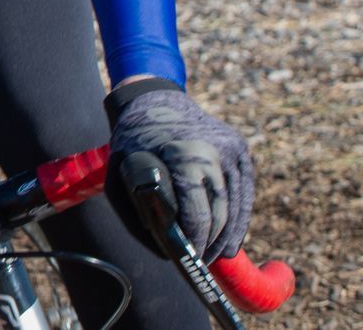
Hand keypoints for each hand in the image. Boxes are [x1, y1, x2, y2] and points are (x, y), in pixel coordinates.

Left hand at [106, 80, 253, 262]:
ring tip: (214, 255)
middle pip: (219, 212)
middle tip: (199, 262)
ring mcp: (230, 148)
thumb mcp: (119, 175)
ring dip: (227, 235)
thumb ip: (136, 214)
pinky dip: (238, 218)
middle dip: (210, 242)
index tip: (189, 259)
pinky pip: (244, 192)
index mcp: (181, 155)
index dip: (195, 241)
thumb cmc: (133, 143)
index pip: (197, 212)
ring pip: (234, 205)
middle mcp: (211, 150)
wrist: (154, 100)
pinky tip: (229, 239)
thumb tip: (165, 251)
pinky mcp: (240, 149)